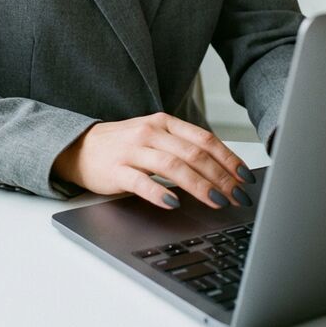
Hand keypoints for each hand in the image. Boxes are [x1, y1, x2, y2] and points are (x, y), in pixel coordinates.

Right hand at [52, 112, 255, 210]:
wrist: (80, 147)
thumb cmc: (124, 146)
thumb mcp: (155, 137)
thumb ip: (182, 147)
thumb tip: (222, 170)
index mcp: (164, 123)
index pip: (204, 139)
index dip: (228, 159)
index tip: (245, 178)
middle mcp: (150, 132)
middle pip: (193, 154)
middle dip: (221, 177)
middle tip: (238, 197)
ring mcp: (132, 150)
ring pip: (173, 166)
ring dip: (199, 186)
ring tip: (217, 201)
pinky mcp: (116, 170)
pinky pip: (141, 182)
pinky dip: (160, 193)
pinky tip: (174, 204)